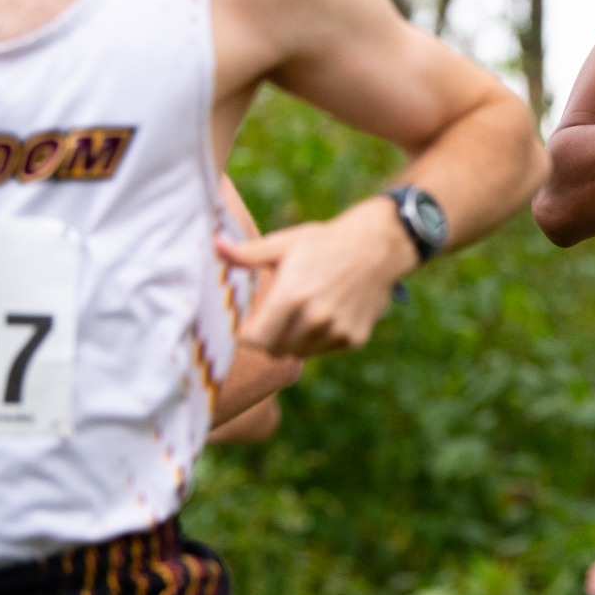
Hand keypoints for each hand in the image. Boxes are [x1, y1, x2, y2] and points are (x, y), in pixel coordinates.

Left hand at [217, 197, 417, 356]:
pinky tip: (323, 314)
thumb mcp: (286, 243)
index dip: (245, 335)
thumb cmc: (327, 241)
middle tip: (270, 318)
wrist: (380, 246)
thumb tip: (214, 245)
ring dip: (292, 340)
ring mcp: (337, 330)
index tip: (245, 324)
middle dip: (267, 338)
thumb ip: (247, 254)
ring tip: (299, 313)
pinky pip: (323, 349)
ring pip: (298, 352)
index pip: (254, 339)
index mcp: (292, 296)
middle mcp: (315, 318)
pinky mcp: (354, 337)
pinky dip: (318, 339)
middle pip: (274, 350)